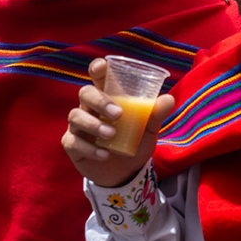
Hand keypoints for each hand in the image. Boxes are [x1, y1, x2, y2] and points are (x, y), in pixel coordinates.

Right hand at [62, 58, 175, 187]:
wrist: (126, 173)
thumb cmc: (134, 142)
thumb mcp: (148, 130)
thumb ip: (155, 115)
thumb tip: (168, 99)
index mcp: (108, 98)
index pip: (98, 77)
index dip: (97, 69)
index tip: (101, 67)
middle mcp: (89, 108)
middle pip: (85, 93)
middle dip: (100, 101)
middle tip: (118, 114)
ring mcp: (78, 126)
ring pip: (76, 116)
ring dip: (94, 124)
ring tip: (112, 135)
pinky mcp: (72, 145)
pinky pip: (73, 142)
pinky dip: (90, 148)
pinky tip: (104, 154)